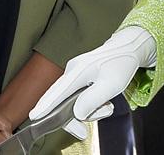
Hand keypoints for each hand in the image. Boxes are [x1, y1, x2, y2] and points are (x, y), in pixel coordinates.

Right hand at [29, 26, 155, 122]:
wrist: (129, 48)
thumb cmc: (121, 63)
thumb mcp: (111, 85)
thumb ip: (92, 99)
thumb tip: (77, 112)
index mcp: (78, 71)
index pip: (57, 92)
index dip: (45, 106)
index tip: (34, 116)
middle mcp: (72, 71)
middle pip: (64, 101)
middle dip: (82, 114)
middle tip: (104, 111)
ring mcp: (75, 74)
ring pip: (74, 101)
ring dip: (91, 108)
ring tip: (108, 104)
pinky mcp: (80, 77)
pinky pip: (78, 96)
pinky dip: (91, 103)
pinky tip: (104, 101)